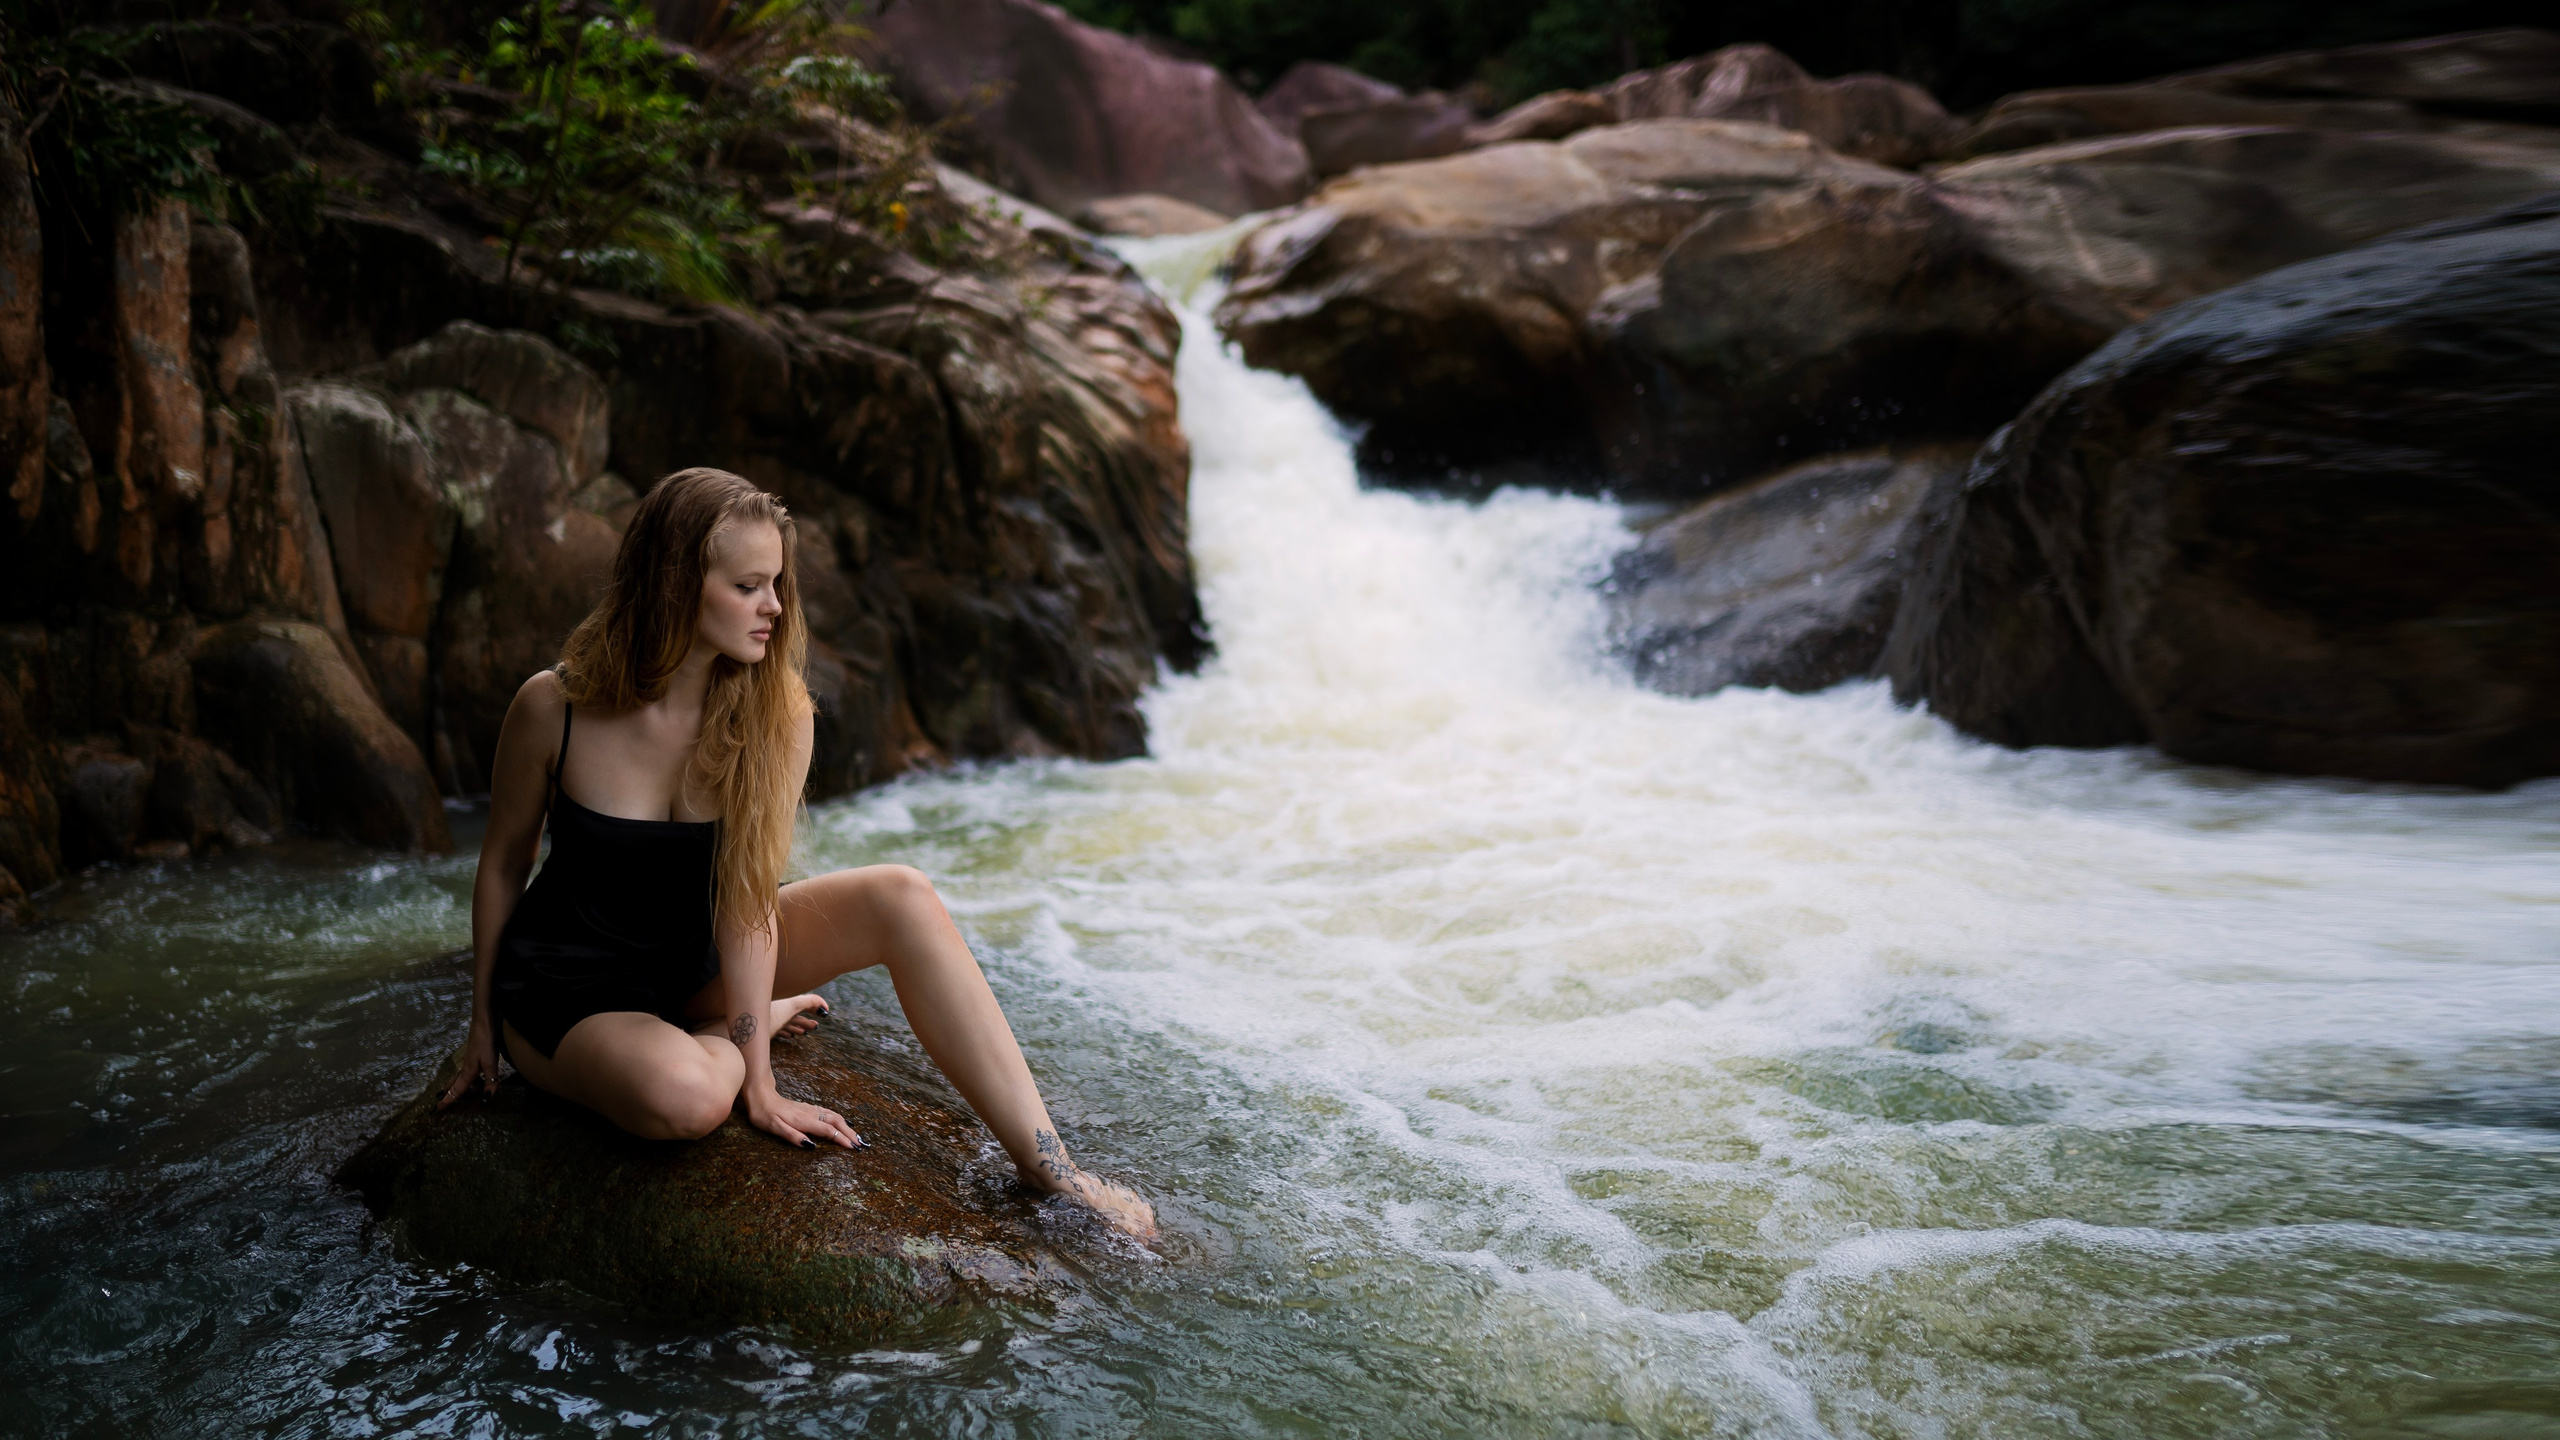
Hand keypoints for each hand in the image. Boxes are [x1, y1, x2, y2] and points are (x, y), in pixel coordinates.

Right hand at [437, 1017, 502, 1109]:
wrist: (483, 1023)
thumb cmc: (486, 1043)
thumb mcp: (491, 1064)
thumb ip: (491, 1082)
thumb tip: (486, 1100)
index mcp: (468, 1073)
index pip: (456, 1091)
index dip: (447, 1101)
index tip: (436, 1111)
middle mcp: (465, 1069)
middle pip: (454, 1086)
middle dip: (447, 1096)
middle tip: (438, 1106)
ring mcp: (468, 1061)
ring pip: (458, 1079)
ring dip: (452, 1088)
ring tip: (446, 1094)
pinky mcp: (473, 1056)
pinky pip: (463, 1073)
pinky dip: (459, 1080)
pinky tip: (465, 1079)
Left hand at [745, 1090, 863, 1149]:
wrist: (760, 1095)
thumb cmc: (764, 1114)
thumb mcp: (774, 1128)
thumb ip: (793, 1136)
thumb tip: (811, 1146)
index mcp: (804, 1120)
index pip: (828, 1131)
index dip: (841, 1139)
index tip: (853, 1148)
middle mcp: (810, 1113)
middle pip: (836, 1122)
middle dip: (850, 1133)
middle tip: (861, 1144)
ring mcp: (810, 1109)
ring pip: (834, 1116)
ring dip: (847, 1126)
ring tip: (856, 1136)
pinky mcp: (808, 1108)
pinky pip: (829, 1113)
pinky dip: (839, 1119)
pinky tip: (842, 1123)